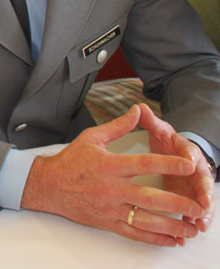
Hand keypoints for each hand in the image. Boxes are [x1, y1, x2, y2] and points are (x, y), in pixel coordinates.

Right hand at [21, 104, 204, 245]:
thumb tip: (137, 111)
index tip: (188, 165)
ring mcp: (109, 207)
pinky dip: (153, 238)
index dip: (168, 164)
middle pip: (150, 198)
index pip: (144, 164)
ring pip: (144, 219)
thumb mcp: (92, 138)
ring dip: (170, 225)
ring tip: (190, 228)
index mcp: (110, 165)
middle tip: (199, 207)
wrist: (48, 185)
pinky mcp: (106, 221)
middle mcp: (111, 188)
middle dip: (177, 204)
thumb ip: (118, 127)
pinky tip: (170, 239)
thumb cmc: (70, 160)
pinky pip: (133, 232)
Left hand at [137, 103, 214, 234]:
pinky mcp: (188, 198)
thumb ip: (151, 121)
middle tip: (203, 205)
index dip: (191, 159)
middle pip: (202, 182)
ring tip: (198, 226)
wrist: (176, 152)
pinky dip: (188, 223)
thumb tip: (139, 107)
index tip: (190, 164)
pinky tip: (183, 236)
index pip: (191, 154)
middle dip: (204, 194)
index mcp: (187, 151)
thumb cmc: (167, 141)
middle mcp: (195, 170)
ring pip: (200, 201)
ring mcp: (193, 186)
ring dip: (201, 214)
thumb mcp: (160, 130)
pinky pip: (191, 213)